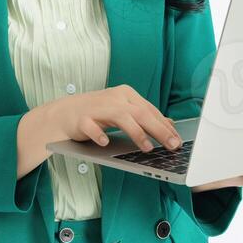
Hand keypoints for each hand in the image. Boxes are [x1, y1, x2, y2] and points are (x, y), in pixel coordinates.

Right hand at [50, 85, 182, 154]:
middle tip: (172, 145)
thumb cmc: (97, 114)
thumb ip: (144, 116)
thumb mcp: (123, 112)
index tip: (178, 141)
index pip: (150, 110)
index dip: (165, 126)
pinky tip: (106, 143)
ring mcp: (97, 107)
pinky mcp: (82, 119)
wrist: (64, 113)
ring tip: (147, 148)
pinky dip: (99, 135)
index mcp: (126, 95)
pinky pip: (92, 127)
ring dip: (136, 133)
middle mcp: (114, 98)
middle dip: (159, 130)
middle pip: (140, 113)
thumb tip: (170, 124)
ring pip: (121, 117)